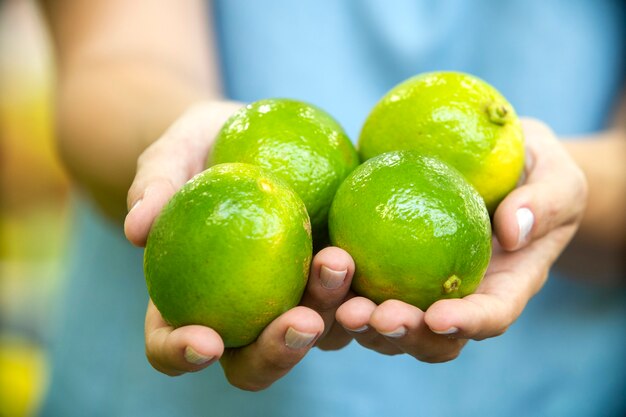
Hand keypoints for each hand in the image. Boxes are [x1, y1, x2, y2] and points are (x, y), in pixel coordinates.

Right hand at [124, 101, 355, 390]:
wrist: (251, 135)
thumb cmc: (200, 148)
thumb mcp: (173, 155)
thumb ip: (155, 186)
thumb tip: (137, 228)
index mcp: (186, 301)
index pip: (172, 345)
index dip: (182, 354)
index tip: (206, 341)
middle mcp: (241, 315)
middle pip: (252, 361)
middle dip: (277, 352)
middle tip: (300, 322)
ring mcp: (290, 299)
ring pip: (312, 333)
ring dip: (332, 315)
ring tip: (338, 265)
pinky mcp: (331, 277)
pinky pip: (351, 293)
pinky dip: (362, 285)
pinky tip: (368, 253)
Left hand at [335, 118, 587, 361]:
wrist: (500, 163)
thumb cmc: (536, 170)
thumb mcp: (557, 178)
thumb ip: (544, 203)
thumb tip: (511, 231)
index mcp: (504, 286)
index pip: (490, 316)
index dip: (466, 325)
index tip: (439, 318)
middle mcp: (457, 296)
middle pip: (430, 337)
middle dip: (401, 334)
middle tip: (374, 316)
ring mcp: (417, 284)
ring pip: (386, 322)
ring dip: (360, 322)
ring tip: (339, 303)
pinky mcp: (382, 262)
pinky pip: (356, 282)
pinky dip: (335, 285)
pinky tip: (318, 264)